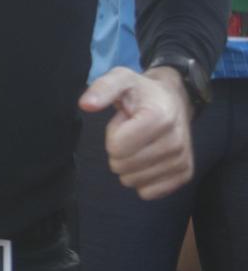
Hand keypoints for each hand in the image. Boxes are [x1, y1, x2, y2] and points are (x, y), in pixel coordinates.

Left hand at [79, 67, 194, 199]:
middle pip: (123, 166)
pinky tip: (147, 160)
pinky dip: (141, 180)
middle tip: (131, 132)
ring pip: (133, 181)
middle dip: (118, 150)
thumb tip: (86, 104)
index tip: (124, 121)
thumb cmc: (141, 91)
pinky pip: (149, 192)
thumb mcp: (120, 79)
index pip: (117, 147)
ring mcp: (181, 160)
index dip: (113, 134)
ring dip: (129, 164)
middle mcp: (175, 141)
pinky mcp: (184, 174)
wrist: (174, 100)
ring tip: (141, 142)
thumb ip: (102, 88)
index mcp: (159, 117)